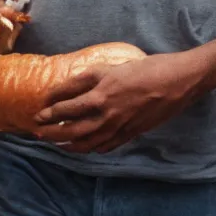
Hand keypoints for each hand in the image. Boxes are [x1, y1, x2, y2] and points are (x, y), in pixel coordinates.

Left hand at [34, 52, 205, 153]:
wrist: (177, 82)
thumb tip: (65, 88)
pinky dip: (90, 149)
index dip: (49, 111)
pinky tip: (84, 147)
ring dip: (66, 145)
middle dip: (51, 132)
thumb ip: (87, 78)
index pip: (65, 107)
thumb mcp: (113, 66)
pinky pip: (104, 148)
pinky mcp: (129, 135)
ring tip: (56, 143)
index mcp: (100, 95)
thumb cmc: (147, 68)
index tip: (38, 112)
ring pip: (85, 144)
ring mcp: (118, 128)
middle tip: (38, 131)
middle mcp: (106, 116)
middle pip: (70, 130)